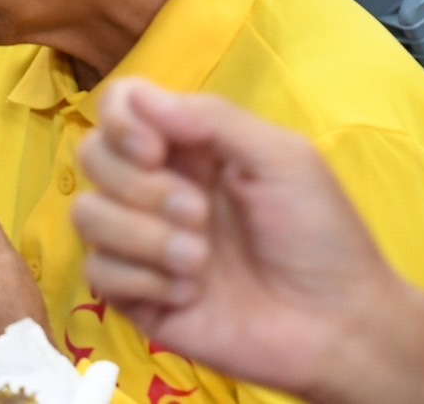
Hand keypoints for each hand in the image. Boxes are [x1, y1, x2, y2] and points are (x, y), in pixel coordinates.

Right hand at [71, 78, 399, 397]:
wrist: (338, 327)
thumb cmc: (320, 235)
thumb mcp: (282, 158)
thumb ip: (213, 118)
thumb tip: (140, 97)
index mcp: (187, 146)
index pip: (118, 105)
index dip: (120, 121)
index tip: (156, 151)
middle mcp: (154, 186)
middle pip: (91, 155)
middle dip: (139, 186)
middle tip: (198, 214)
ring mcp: (140, 241)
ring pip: (85, 215)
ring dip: (143, 237)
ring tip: (199, 261)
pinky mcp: (134, 294)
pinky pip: (98, 271)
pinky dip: (143, 280)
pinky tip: (189, 293)